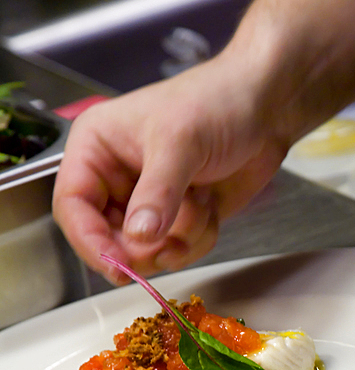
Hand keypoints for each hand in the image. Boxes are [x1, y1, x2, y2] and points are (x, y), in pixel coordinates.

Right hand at [52, 60, 288, 283]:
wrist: (266, 107)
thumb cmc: (216, 103)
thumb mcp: (180, 143)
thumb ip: (158, 193)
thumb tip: (138, 236)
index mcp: (96, 149)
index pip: (73, 206)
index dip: (90, 241)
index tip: (115, 266)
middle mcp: (117, 177)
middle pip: (108, 238)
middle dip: (143, 247)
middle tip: (170, 243)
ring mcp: (151, 200)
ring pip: (147, 250)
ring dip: (180, 238)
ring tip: (201, 203)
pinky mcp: (182, 216)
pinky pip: (180, 249)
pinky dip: (200, 238)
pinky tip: (212, 207)